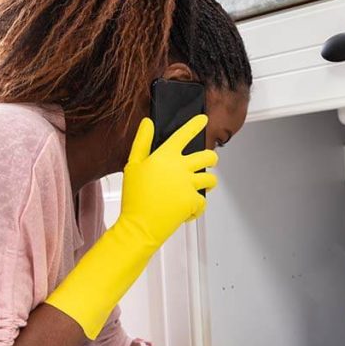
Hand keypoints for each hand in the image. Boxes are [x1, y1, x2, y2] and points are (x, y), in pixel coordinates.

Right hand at [43, 115, 216, 338]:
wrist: (139, 226)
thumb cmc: (134, 197)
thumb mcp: (133, 166)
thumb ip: (142, 142)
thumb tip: (148, 122)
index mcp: (164, 156)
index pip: (183, 134)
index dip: (195, 124)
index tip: (203, 118)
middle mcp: (180, 168)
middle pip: (208, 157)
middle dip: (211, 159)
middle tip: (209, 162)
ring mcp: (189, 185)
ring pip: (211, 180)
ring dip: (209, 183)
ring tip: (200, 187)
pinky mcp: (194, 201)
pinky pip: (204, 201)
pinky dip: (197, 207)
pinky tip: (186, 210)